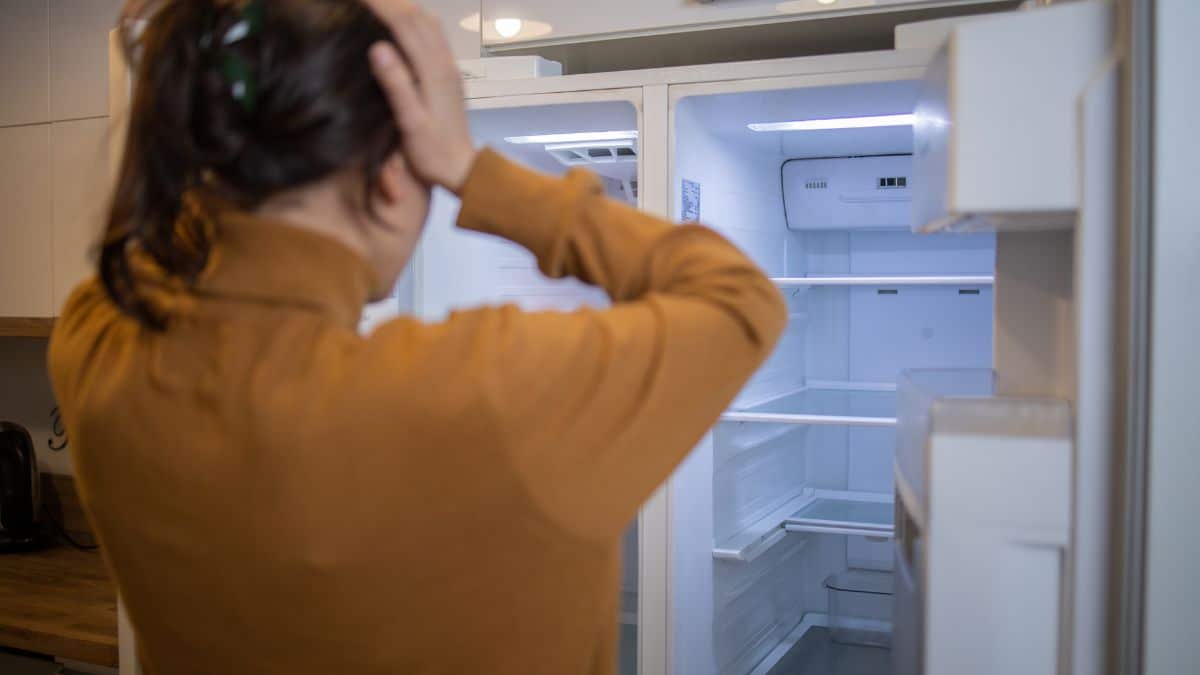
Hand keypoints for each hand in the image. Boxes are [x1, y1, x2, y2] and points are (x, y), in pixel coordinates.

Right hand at [364, 1, 476, 193]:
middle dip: (391, 2)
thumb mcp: (411, 123)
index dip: (381, 6)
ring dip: (404, 7)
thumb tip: (378, 47)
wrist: (463, 169)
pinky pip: (434, 35)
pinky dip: (415, 20)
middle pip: (418, 17)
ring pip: (428, 23)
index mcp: (433, 72)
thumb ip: (396, 85)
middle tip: (365, 0)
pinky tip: (401, 24)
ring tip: (380, 5)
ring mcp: (449, 67)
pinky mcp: (449, 75)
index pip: (405, 25)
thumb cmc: (432, 154)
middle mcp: (445, 64)